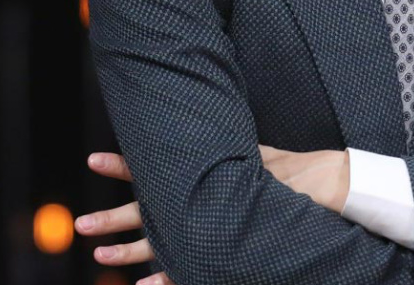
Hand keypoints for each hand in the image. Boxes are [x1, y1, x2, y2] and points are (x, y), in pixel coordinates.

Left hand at [78, 145, 349, 277]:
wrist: (334, 188)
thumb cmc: (300, 174)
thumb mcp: (259, 157)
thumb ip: (233, 157)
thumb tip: (208, 143)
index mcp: (211, 171)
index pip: (158, 167)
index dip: (125, 165)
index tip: (93, 160)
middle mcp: (209, 196)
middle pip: (150, 208)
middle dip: (113, 218)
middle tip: (78, 225)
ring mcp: (217, 223)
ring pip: (162, 241)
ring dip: (129, 251)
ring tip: (97, 255)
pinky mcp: (231, 246)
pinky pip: (189, 269)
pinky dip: (166, 280)